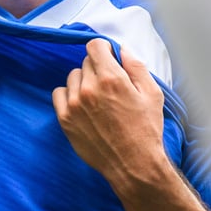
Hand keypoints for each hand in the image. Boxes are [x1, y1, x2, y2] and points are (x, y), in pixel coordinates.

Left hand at [52, 39, 165, 182]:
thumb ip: (136, 66)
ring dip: (83, 82)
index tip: (108, 57)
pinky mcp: (65, 119)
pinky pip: (59, 93)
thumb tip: (122, 48)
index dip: (103, 49)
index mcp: (111, 79)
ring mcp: (74, 104)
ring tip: (97, 98)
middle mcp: (89, 88)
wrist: (134, 165)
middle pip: (85, 62)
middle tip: (109, 86)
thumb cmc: (146, 129)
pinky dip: (69, 95)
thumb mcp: (152, 94)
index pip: (94, 46)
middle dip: (98, 68)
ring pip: (72, 77)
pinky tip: (82, 105)